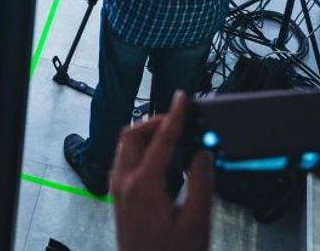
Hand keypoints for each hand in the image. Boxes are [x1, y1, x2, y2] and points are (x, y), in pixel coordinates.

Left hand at [111, 92, 212, 250]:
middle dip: (156, 122)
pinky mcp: (118, 198)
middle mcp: (124, 183)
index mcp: (143, 185)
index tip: (183, 99)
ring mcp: (117, 190)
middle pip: (133, 134)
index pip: (161, 139)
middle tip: (181, 121)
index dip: (175, 115)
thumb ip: (201, 182)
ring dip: (148, 136)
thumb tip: (202, 152)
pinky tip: (164, 163)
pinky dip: (142, 151)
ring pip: (126, 146)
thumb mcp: (197, 221)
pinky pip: (125, 161)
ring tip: (176, 140)